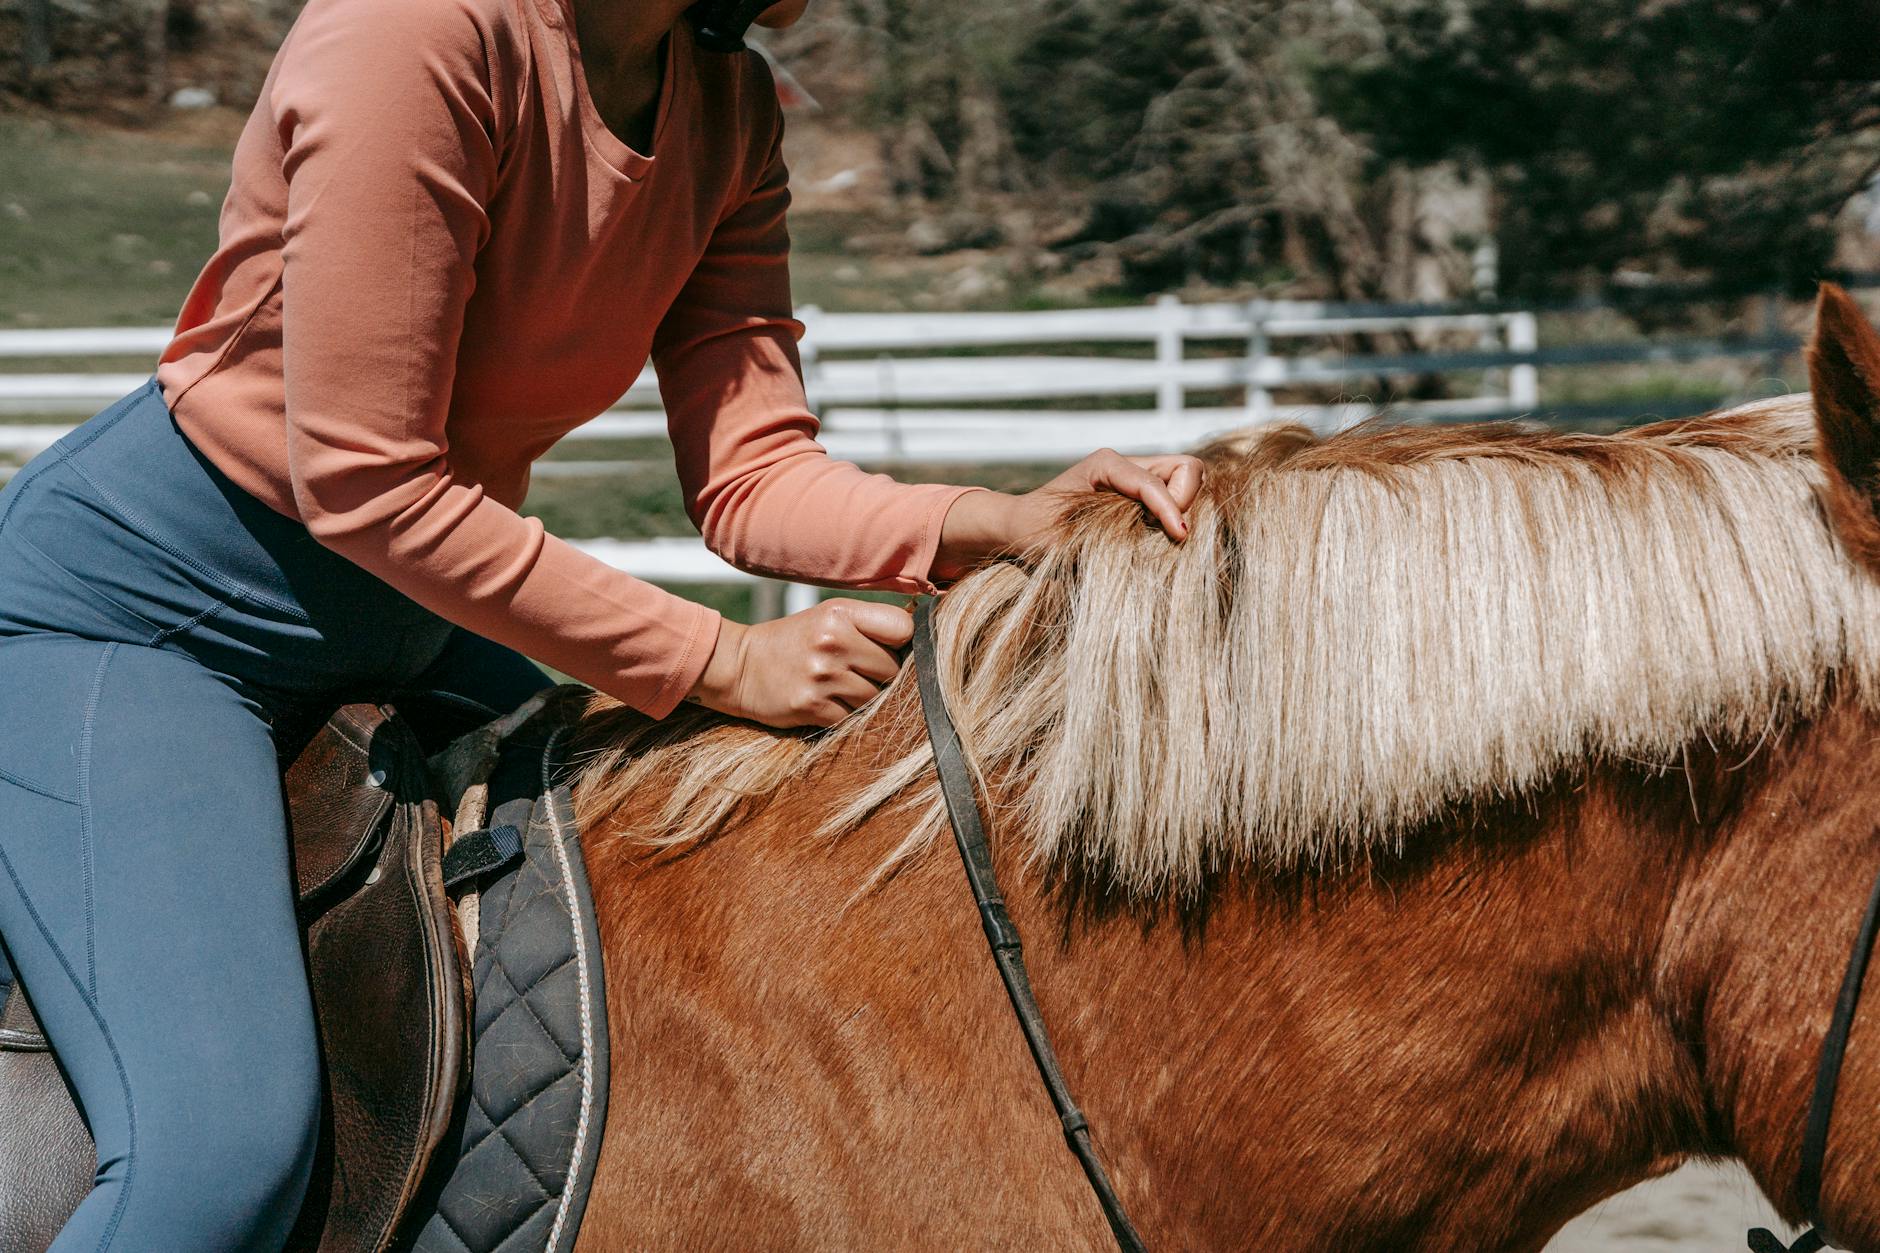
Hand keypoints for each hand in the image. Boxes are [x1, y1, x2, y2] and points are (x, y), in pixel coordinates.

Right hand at [685, 597, 913, 727]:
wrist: (739, 666)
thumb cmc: (794, 641)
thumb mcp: (828, 617)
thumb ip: (870, 624)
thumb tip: (923, 637)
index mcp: (840, 613)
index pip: (903, 629)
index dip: (903, 642)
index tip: (889, 648)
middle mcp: (832, 641)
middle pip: (892, 670)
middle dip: (880, 675)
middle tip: (855, 672)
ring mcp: (821, 675)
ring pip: (874, 698)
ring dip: (862, 699)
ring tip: (838, 687)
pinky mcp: (811, 705)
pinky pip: (850, 718)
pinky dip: (842, 715)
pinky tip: (824, 702)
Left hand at [930, 449, 1204, 582]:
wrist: (1018, 528)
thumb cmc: (1033, 532)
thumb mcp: (1062, 538)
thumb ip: (1104, 540)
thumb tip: (1148, 551)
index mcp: (1105, 465)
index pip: (1154, 482)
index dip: (1171, 509)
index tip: (1179, 537)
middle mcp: (1125, 464)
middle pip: (1186, 467)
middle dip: (1186, 499)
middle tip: (1171, 533)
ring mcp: (1135, 478)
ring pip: (1187, 479)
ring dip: (1185, 507)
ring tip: (1166, 537)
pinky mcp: (1140, 496)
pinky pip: (1177, 496)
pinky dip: (1178, 514)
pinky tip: (1163, 538)